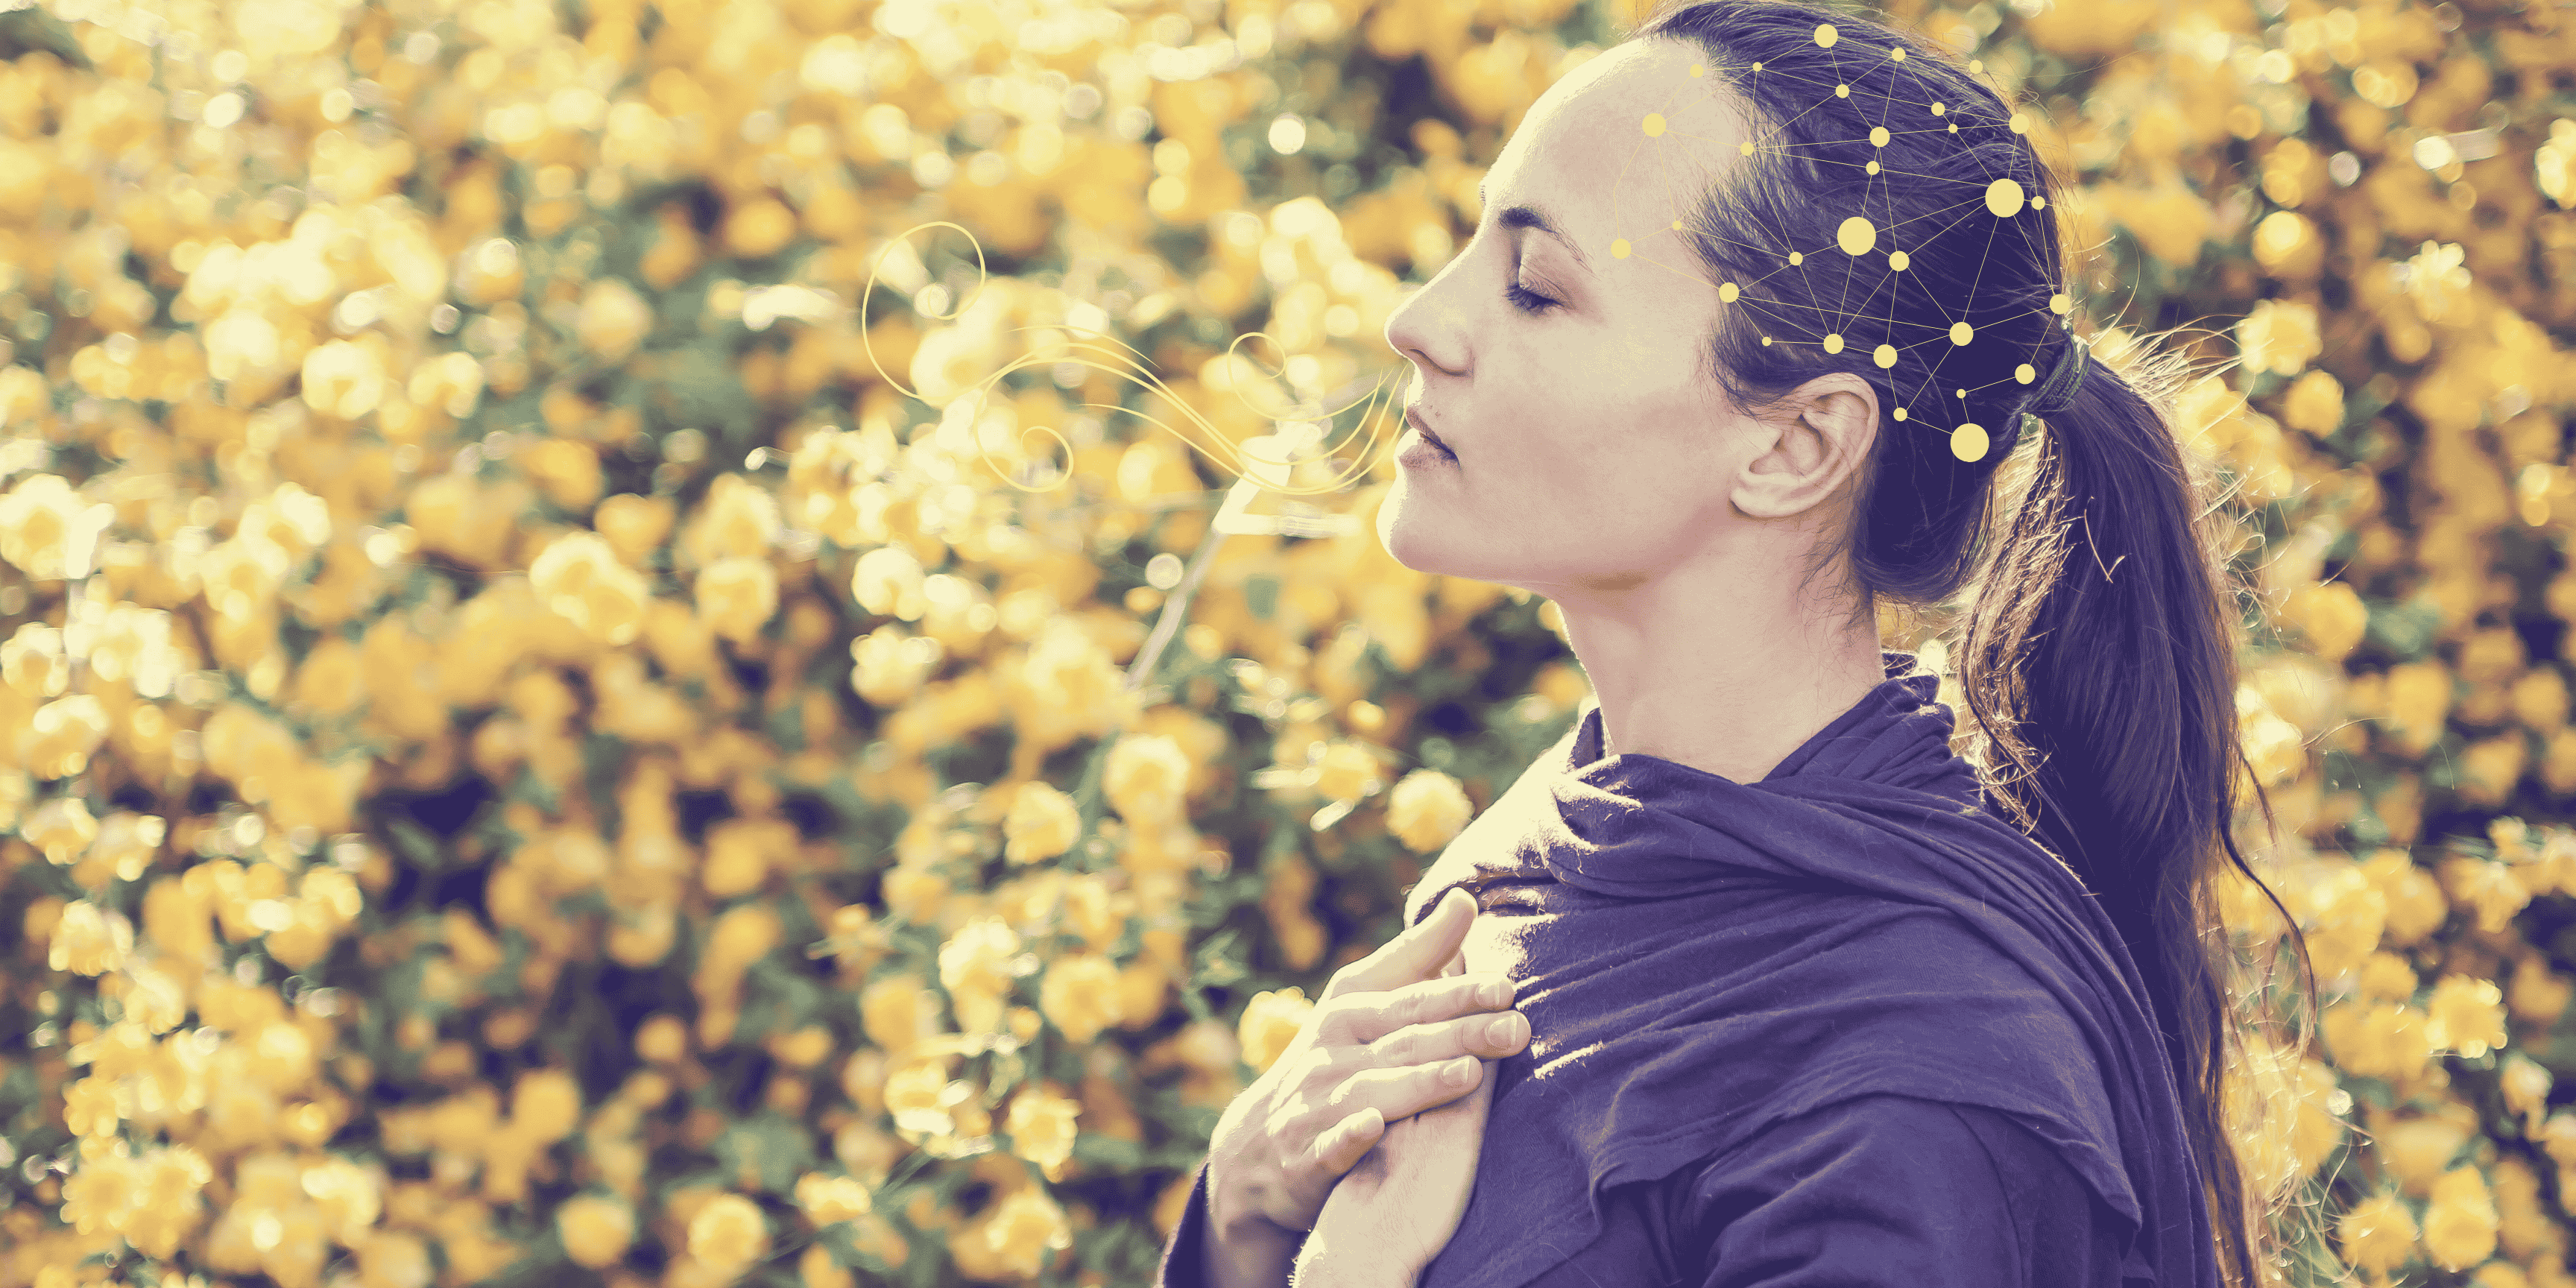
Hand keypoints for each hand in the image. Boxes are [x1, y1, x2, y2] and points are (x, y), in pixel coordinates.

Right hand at [1203, 886, 1529, 1239]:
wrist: (1255, 1145)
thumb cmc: (1329, 1058)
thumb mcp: (1361, 1001)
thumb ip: (1416, 956)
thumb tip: (1465, 899)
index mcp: (1348, 1009)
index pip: (1412, 997)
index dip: (1458, 990)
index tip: (1507, 987)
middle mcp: (1329, 1050)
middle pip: (1404, 1040)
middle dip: (1460, 1033)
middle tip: (1517, 1031)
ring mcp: (1315, 1104)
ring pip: (1373, 1089)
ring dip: (1420, 1081)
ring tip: (1469, 1073)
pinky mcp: (1305, 1156)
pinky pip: (1328, 1145)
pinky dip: (1349, 1135)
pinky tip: (1374, 1126)